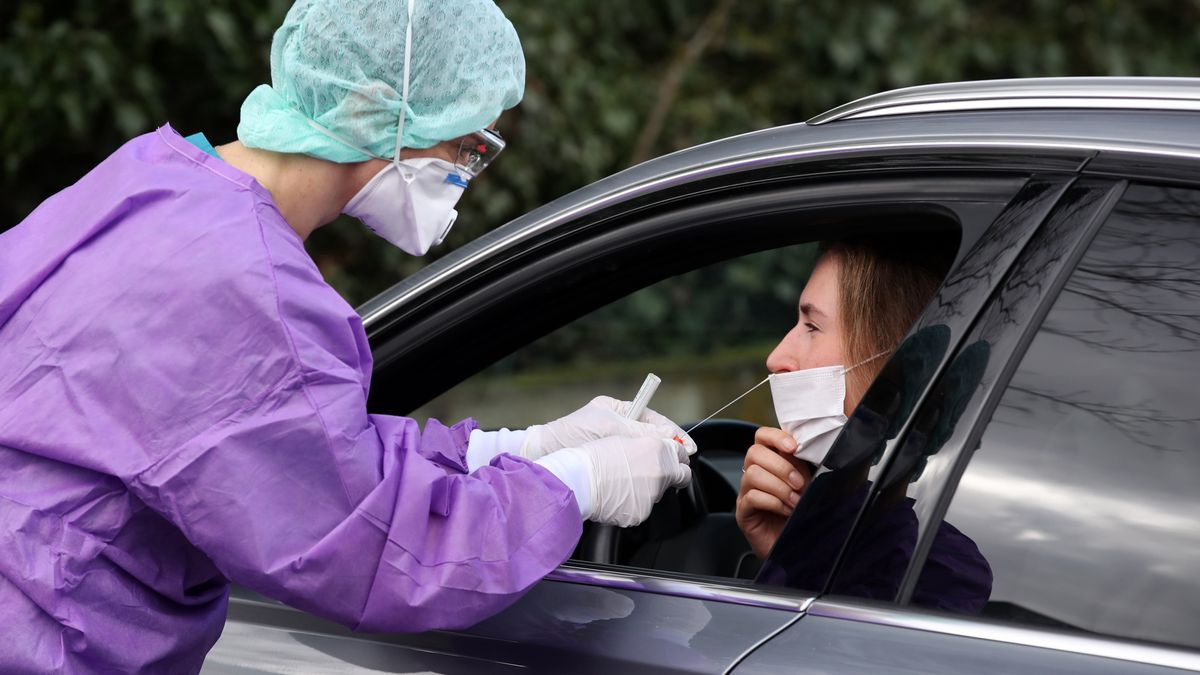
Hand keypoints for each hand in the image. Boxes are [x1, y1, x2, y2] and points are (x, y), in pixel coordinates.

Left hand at [524, 396, 696, 459]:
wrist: (542, 454)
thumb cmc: (571, 435)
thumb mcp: (610, 427)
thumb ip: (640, 431)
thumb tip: (669, 439)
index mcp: (618, 411)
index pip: (655, 421)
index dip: (674, 435)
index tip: (688, 449)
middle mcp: (616, 426)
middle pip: (652, 438)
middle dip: (667, 451)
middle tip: (681, 465)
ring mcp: (610, 444)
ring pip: (643, 454)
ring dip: (654, 464)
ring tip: (665, 475)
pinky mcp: (604, 462)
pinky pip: (630, 467)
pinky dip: (639, 474)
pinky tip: (644, 483)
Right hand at [554, 435, 691, 526]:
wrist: (578, 480)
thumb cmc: (594, 456)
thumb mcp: (624, 438)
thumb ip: (650, 444)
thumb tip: (661, 451)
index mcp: (658, 449)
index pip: (682, 453)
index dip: (677, 456)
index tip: (674, 459)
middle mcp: (661, 472)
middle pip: (680, 476)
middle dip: (672, 474)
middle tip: (656, 473)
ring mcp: (652, 495)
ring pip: (658, 492)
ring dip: (648, 487)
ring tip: (622, 482)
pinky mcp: (641, 512)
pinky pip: (642, 506)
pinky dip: (632, 502)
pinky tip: (616, 495)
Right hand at [735, 426, 812, 558]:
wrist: (796, 550)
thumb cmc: (803, 516)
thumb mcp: (812, 487)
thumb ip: (812, 469)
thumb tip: (825, 454)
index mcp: (771, 462)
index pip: (762, 436)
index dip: (776, 437)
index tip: (793, 447)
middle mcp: (754, 474)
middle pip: (755, 452)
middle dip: (781, 466)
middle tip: (800, 483)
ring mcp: (746, 492)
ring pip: (753, 474)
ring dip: (779, 487)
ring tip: (795, 501)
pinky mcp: (744, 512)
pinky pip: (752, 497)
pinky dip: (773, 502)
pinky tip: (786, 511)